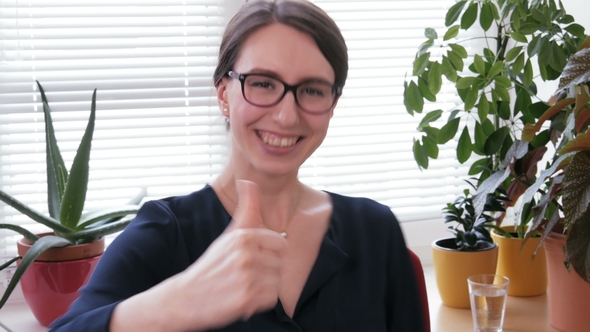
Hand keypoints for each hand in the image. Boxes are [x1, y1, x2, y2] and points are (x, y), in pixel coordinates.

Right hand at [111, 180, 285, 331]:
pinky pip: (271, 299)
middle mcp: (246, 255)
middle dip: (266, 270)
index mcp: (244, 236)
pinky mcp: (247, 299)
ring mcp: (247, 278)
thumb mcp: (229, 233)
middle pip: (280, 263)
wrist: (187, 297)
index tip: (252, 257)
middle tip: (244, 273)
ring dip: (263, 287)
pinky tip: (243, 297)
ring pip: (277, 282)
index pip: (281, 243)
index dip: (268, 252)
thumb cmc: (213, 264)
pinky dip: (259, 301)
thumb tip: (248, 180)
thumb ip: (247, 208)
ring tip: (243, 285)